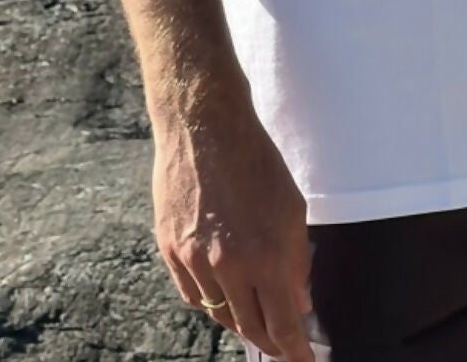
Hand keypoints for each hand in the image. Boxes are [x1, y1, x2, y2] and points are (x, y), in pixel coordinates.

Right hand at [150, 94, 315, 357]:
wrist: (204, 127)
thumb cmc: (256, 161)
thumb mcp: (292, 208)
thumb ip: (295, 261)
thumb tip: (297, 304)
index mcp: (265, 255)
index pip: (282, 325)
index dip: (295, 351)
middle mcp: (227, 266)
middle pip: (249, 327)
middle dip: (270, 343)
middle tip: (283, 349)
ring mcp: (193, 261)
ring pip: (219, 313)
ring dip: (241, 322)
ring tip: (257, 323)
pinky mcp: (169, 251)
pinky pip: (192, 294)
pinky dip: (211, 302)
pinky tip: (225, 298)